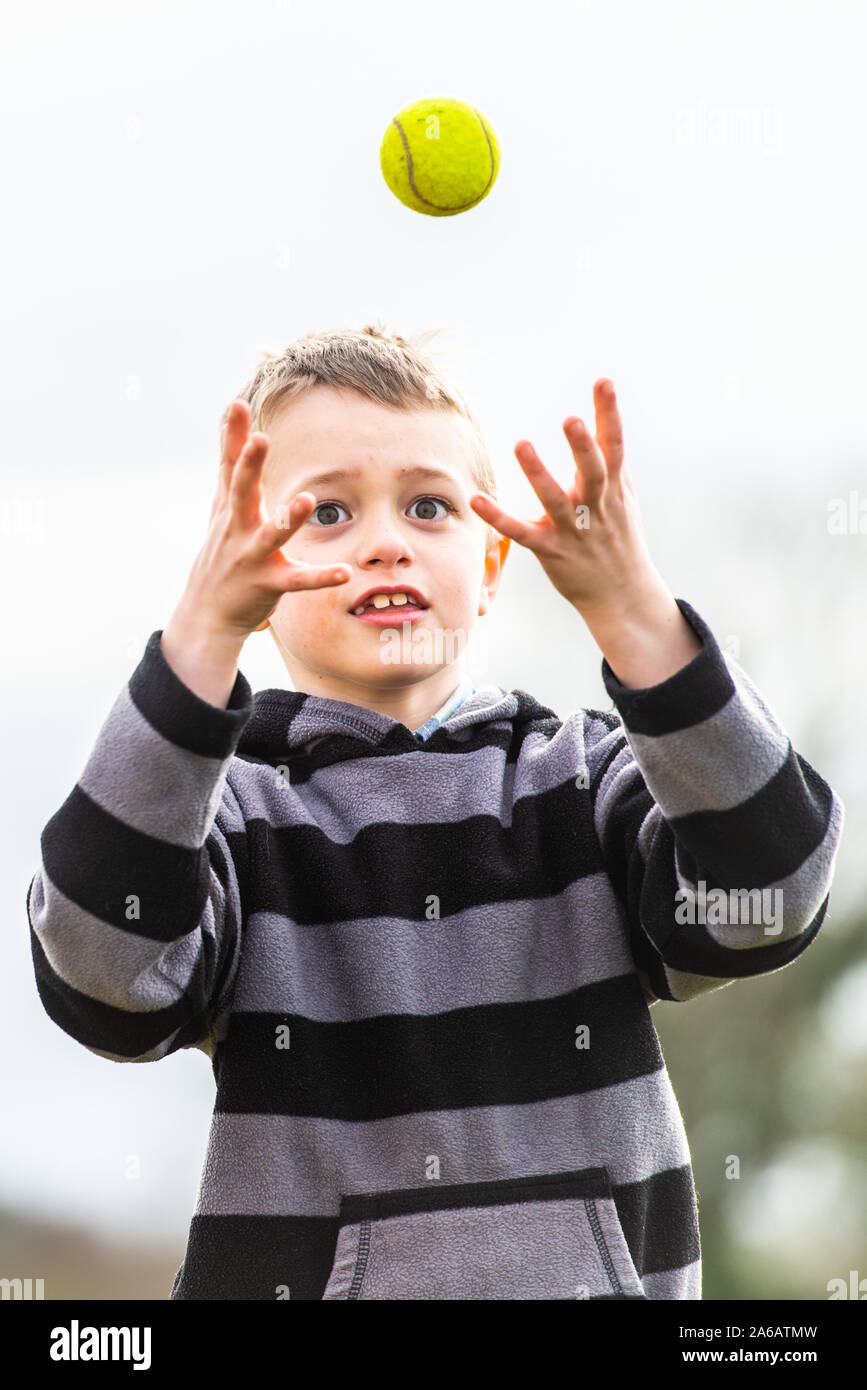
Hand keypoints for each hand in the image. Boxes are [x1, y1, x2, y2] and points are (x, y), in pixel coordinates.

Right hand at [173, 400, 351, 642]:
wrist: (206, 613)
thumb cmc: (221, 555)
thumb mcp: (222, 512)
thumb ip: (231, 472)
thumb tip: (235, 427)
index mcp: (230, 510)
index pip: (230, 467)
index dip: (233, 437)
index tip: (238, 405)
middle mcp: (237, 530)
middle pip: (241, 493)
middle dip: (249, 467)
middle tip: (260, 439)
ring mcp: (251, 558)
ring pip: (271, 536)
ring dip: (288, 518)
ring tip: (307, 499)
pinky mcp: (268, 584)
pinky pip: (298, 580)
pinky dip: (321, 577)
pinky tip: (344, 572)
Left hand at [468, 379, 664, 619]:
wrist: (623, 595)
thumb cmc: (620, 541)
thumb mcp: (625, 501)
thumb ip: (614, 467)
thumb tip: (608, 427)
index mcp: (614, 490)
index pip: (614, 446)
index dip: (609, 414)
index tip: (604, 382)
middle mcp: (596, 508)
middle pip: (593, 472)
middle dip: (584, 446)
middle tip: (572, 419)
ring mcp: (573, 531)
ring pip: (555, 501)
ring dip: (539, 474)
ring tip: (522, 445)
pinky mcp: (551, 552)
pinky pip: (522, 533)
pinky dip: (499, 518)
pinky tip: (477, 500)